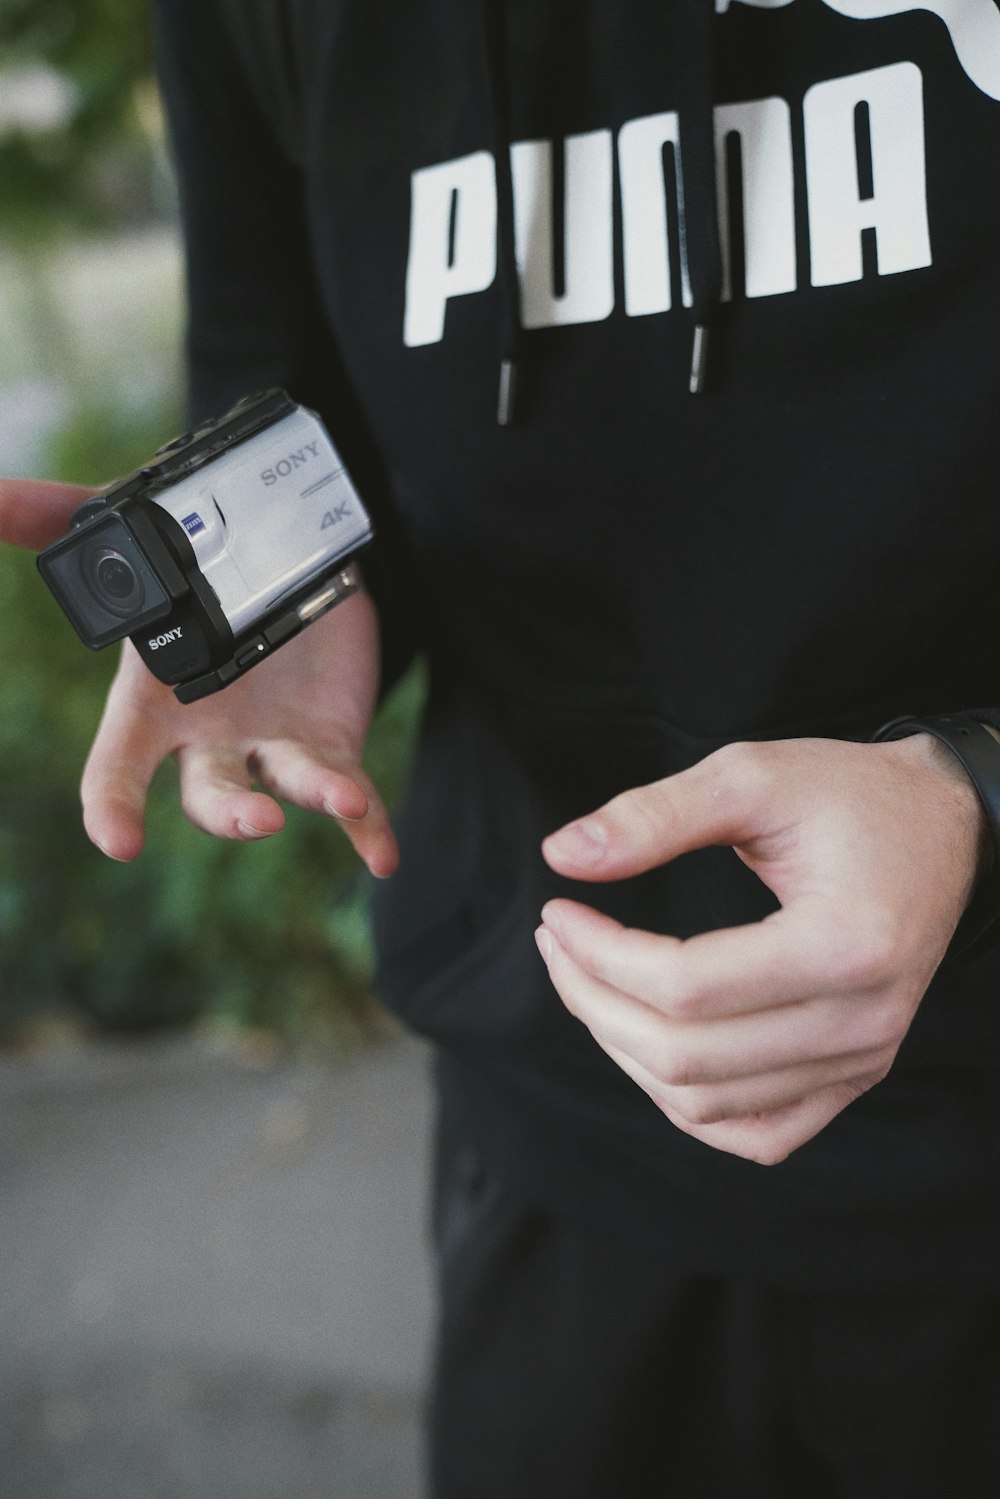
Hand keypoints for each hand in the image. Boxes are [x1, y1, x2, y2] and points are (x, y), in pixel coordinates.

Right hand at [0, 479, 398, 874]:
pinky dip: (368, 826)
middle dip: (229, 814)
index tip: (118, 841)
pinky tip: (383, 857)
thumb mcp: (127, 533)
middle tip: (258, 818)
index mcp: (155, 703)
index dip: (113, 806)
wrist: (285, 562)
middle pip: (210, 795)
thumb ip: (52, 518)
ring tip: (343, 802)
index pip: (120, 765)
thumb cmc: (193, 566)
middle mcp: (209, 740)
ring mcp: (271, 749)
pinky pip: (352, 792)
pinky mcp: (330, 745)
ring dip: (314, 799)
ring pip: (283, 790)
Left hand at [537, 735, 987, 1164]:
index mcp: (845, 944)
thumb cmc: (849, 794)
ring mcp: (863, 1059)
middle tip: (559, 943)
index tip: (558, 911)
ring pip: (706, 1105)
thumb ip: (655, 815)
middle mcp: (862, 1021)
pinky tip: (648, 1043)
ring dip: (625, 1050)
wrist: (941, 827)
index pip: (686, 988)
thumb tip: (561, 854)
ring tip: (589, 982)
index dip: (599, 956)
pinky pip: (755, 1133)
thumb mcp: (752, 776)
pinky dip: (686, 1103)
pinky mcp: (855, 1076)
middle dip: (594, 1002)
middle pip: (685, 1056)